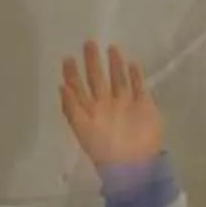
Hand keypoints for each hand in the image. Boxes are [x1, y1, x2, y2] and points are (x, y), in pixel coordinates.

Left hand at [60, 43, 162, 169]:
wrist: (133, 164)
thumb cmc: (104, 148)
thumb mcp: (82, 128)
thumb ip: (71, 107)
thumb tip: (61, 86)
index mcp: (90, 110)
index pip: (79, 88)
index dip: (72, 74)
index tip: (67, 58)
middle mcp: (106, 105)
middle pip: (98, 79)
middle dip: (93, 62)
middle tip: (89, 42)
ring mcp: (125, 104)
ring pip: (118, 79)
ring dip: (115, 64)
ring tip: (112, 48)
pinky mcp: (143, 106)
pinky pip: (138, 87)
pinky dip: (136, 75)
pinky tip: (132, 63)